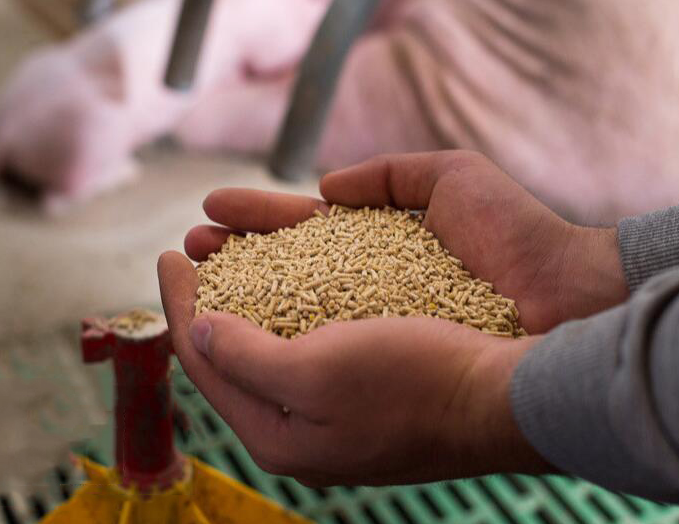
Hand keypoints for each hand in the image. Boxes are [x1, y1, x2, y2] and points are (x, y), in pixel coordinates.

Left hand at [158, 251, 552, 485]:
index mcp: (279, 435)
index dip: (181, 304)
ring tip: (236, 246)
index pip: (207, 364)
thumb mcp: (316, 373)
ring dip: (251, 292)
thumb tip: (198, 334)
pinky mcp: (372, 388)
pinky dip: (296, 303)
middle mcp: (304, 428)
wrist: (509, 396)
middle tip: (196, 244)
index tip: (168, 254)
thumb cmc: (415, 382)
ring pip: (278, 342)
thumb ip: (245, 358)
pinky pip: (316, 339)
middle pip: (236, 354)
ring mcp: (339, 410)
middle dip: (212, 294)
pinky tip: (300, 275)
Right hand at [185, 151, 627, 333]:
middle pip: (284, 273)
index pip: (304, 233)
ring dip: (234, 290)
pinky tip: (227, 320)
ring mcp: (371, 334)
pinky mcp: (374, 366)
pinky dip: (266, 332)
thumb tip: (325, 190)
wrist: (563, 301)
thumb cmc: (517, 238)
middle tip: (188, 243)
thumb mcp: (447, 179)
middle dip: (233, 256)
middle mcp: (368, 295)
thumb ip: (387, 174)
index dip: (257, 220)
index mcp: (381, 250)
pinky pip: (309, 348)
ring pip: (286, 310)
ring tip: (190, 268)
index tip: (211, 208)